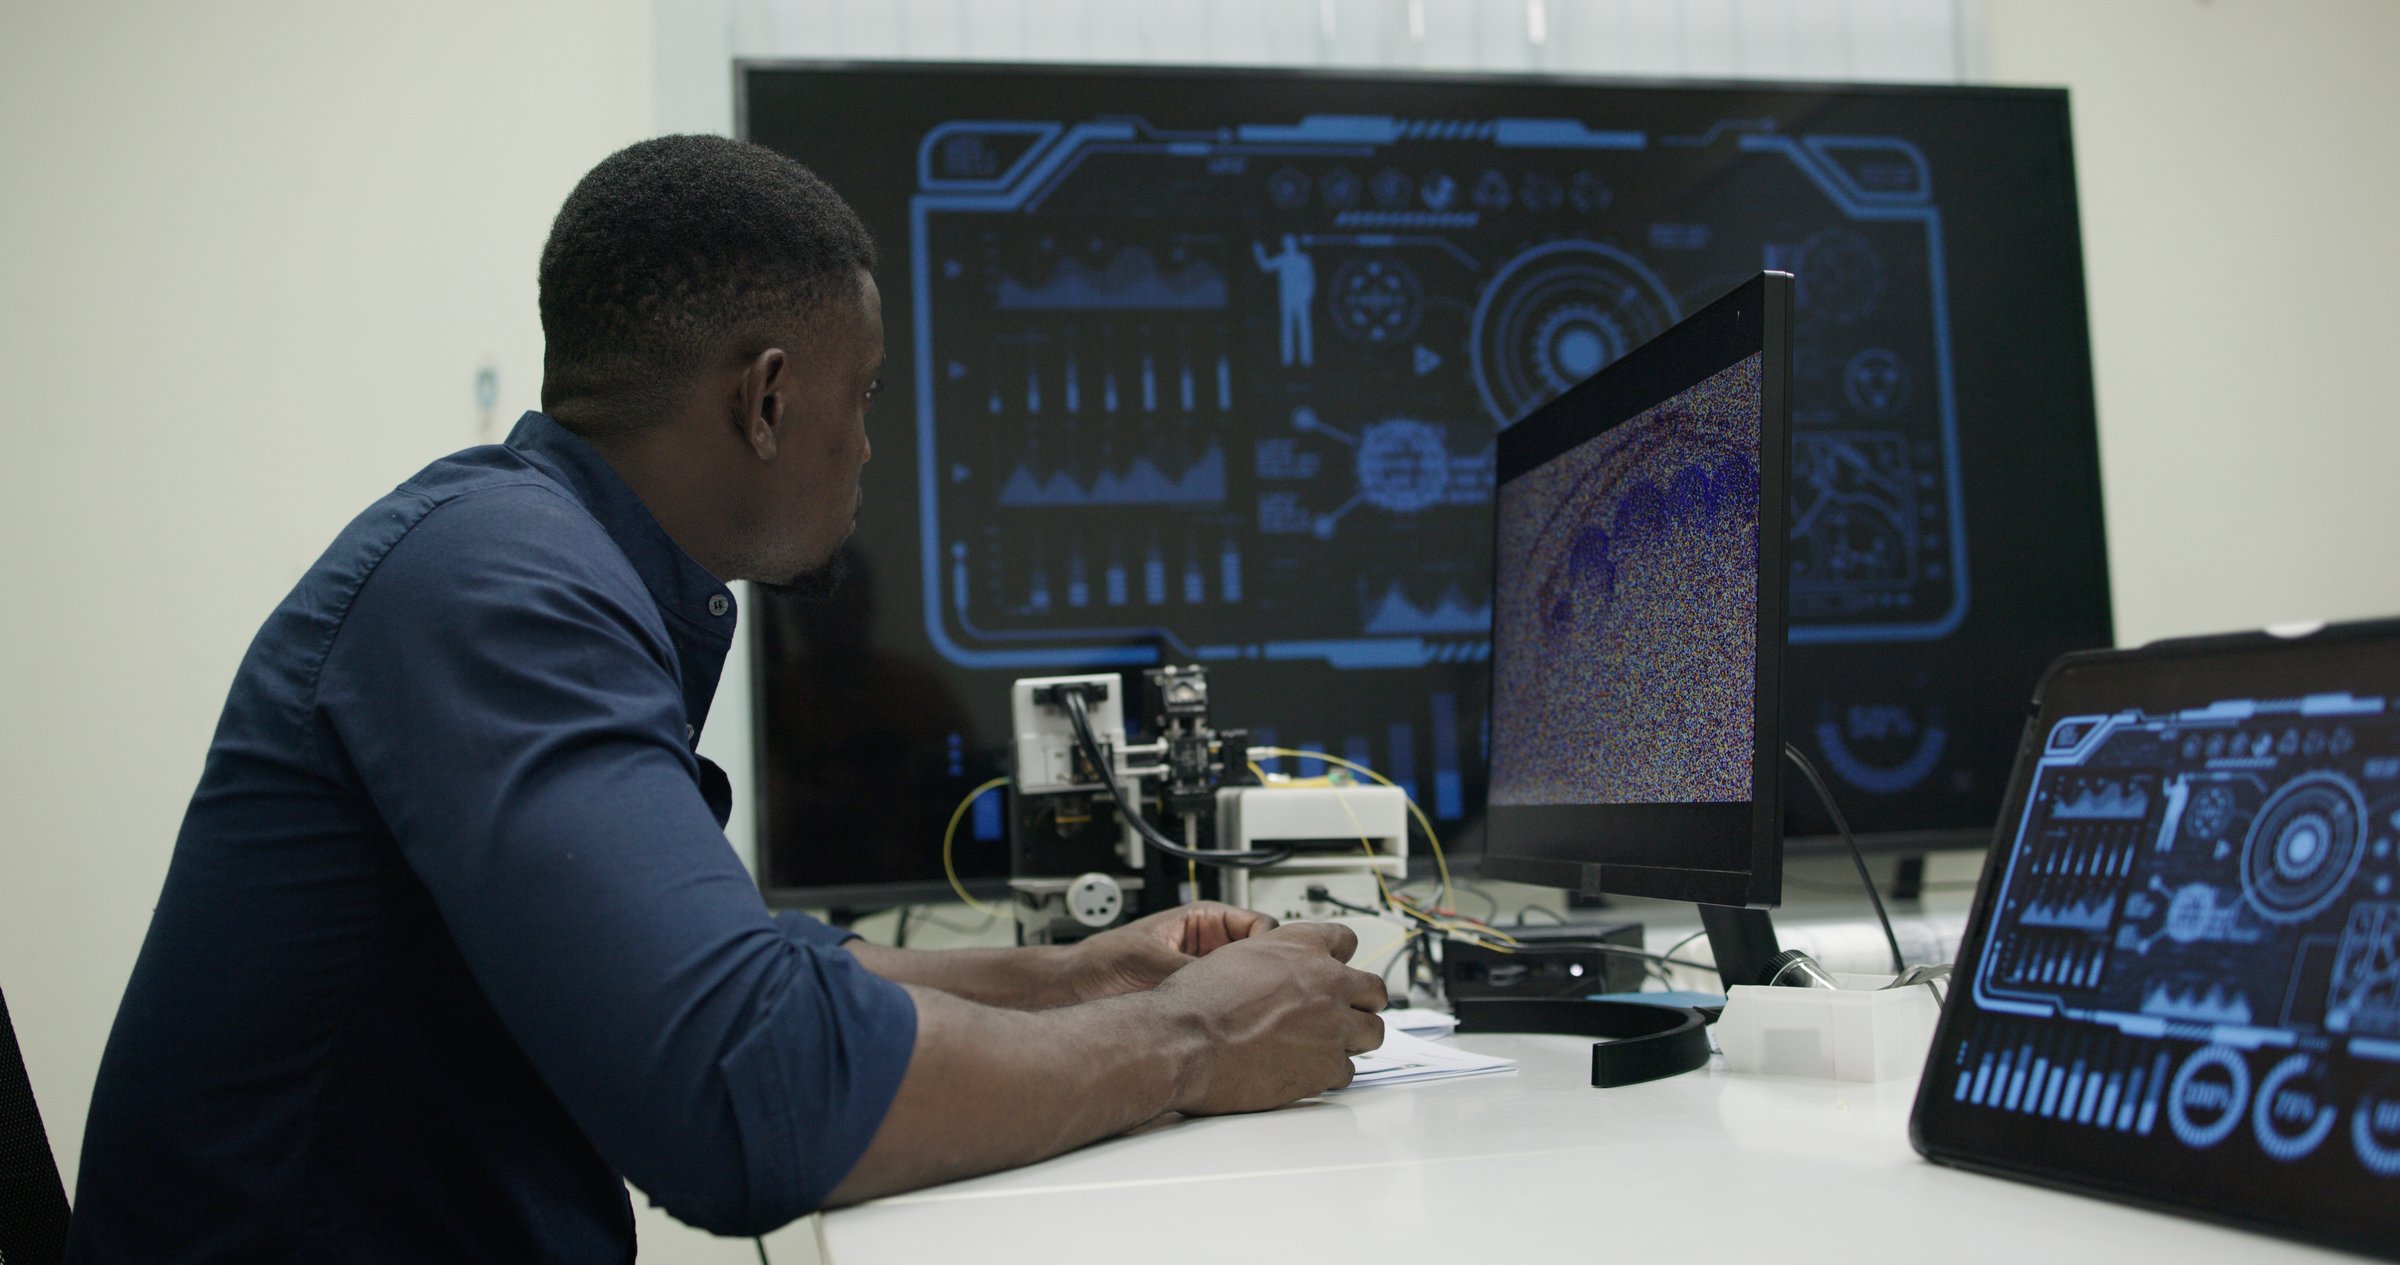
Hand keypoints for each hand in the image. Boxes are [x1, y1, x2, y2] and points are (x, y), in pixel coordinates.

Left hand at [1063, 902, 1277, 1003]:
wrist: (1070, 989)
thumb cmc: (1098, 962)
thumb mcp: (1149, 959)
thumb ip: (1189, 968)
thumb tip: (1226, 982)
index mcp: (1204, 919)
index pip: (1260, 926)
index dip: (1269, 947)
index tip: (1266, 970)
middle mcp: (1209, 945)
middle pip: (1259, 958)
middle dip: (1262, 977)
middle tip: (1261, 1000)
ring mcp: (1205, 974)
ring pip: (1246, 985)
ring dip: (1246, 1000)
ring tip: (1241, 1017)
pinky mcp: (1197, 1002)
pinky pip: (1227, 1008)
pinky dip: (1230, 1019)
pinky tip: (1225, 1030)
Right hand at [1144, 921, 1387, 1114]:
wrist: (1184, 1041)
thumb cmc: (1197, 1001)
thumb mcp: (1235, 956)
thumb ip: (1270, 959)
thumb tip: (1276, 971)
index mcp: (1301, 945)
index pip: (1345, 940)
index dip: (1339, 959)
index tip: (1335, 971)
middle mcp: (1326, 981)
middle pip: (1374, 988)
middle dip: (1362, 1001)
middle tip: (1347, 1011)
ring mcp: (1333, 1025)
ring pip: (1372, 1031)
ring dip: (1354, 1037)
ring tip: (1331, 1045)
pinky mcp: (1328, 1066)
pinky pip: (1349, 1070)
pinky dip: (1331, 1072)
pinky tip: (1309, 1070)